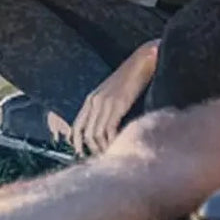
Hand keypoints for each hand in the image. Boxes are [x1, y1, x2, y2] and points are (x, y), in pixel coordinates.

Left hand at [69, 41, 158, 156]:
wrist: (143, 60)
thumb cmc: (132, 76)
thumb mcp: (113, 92)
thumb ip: (106, 107)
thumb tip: (106, 127)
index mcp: (91, 99)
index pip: (76, 126)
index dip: (77, 143)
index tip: (83, 154)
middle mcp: (94, 101)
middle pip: (86, 134)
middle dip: (92, 150)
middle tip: (102, 159)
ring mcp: (104, 102)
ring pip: (96, 134)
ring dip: (103, 148)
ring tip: (112, 155)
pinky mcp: (117, 104)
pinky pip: (109, 130)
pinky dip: (113, 141)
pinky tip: (119, 146)